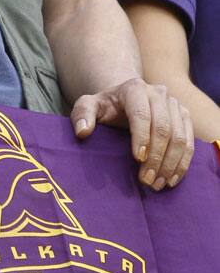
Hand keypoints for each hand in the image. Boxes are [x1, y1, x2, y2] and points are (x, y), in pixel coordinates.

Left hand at [71, 78, 193, 189]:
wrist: (125, 100)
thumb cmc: (105, 107)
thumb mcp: (87, 106)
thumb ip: (81, 115)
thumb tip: (83, 132)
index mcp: (134, 88)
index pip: (141, 114)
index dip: (142, 138)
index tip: (137, 160)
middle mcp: (159, 93)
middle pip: (163, 127)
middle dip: (156, 157)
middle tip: (146, 181)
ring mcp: (174, 104)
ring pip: (180, 136)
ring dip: (171, 164)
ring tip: (158, 184)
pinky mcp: (184, 117)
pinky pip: (190, 142)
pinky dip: (183, 162)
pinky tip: (172, 179)